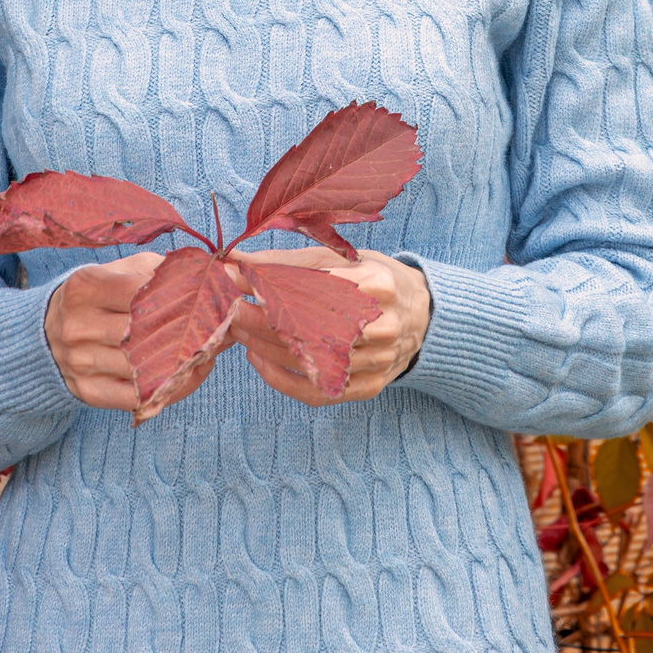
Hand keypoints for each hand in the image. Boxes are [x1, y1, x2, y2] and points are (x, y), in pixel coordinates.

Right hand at [43, 250, 221, 412]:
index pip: (141, 291)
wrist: (44, 335)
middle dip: (191, 329)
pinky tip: (192, 372)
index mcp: (85, 286)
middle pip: (145, 331)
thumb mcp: (118, 271)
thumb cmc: (96, 297)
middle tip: (226, 325)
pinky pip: (138, 396)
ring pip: (145, 366)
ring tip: (214, 348)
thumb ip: (162, 269)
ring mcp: (80, 362)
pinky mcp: (88, 392)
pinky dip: (172, 387)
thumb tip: (221, 273)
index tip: (213, 296)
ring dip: (188, 361)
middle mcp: (78, 325)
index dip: (181, 294)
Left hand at [228, 247, 430, 406]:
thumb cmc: (376, 281)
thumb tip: (239, 261)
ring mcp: (377, 362)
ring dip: (263, 347)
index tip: (235, 283)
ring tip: (237, 330)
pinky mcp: (369, 388)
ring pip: (309, 362)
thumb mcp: (344, 260)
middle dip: (260, 320)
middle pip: (309, 330)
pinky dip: (280, 378)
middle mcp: (381, 327)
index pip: (313, 290)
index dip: (271, 289)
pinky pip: (317, 391)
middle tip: (228, 310)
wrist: (424, 317)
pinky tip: (258, 359)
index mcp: (377, 286)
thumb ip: (292, 262)